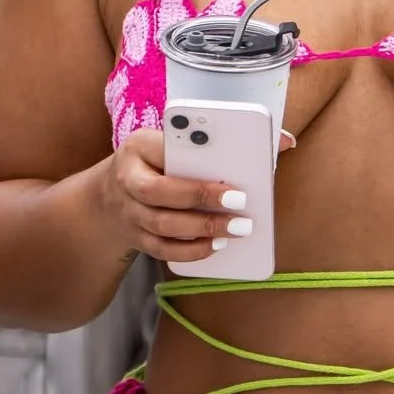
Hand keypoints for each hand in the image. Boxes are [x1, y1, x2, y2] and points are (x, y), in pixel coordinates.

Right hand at [95, 125, 292, 265]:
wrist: (107, 197)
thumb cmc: (159, 163)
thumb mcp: (176, 142)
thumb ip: (223, 142)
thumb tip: (285, 141)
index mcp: (139, 145)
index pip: (165, 151)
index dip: (196, 162)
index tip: (231, 177)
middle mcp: (128, 178)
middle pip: (160, 193)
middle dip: (203, 200)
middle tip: (241, 207)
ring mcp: (128, 212)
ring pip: (161, 225)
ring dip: (202, 230)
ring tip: (236, 230)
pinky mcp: (134, 237)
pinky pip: (161, 250)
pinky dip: (190, 252)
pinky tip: (215, 247)